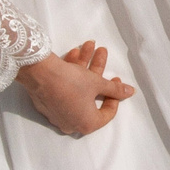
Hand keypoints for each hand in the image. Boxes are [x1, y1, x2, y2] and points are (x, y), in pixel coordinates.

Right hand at [18, 40, 135, 136]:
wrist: (39, 74)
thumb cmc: (72, 82)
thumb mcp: (97, 84)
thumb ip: (115, 89)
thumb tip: (130, 92)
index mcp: (87, 124)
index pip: (107, 113)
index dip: (114, 95)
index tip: (115, 79)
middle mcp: (71, 123)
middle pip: (90, 96)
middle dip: (97, 71)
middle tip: (102, 53)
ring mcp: (57, 113)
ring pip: (76, 89)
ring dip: (84, 66)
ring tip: (89, 45)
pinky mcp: (46, 102)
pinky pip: (63, 89)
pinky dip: (70, 73)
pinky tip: (73, 53)